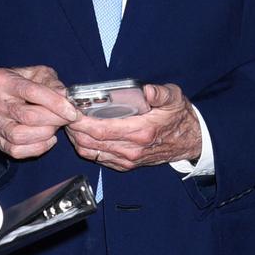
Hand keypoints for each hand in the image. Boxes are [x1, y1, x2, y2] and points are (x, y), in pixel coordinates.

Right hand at [0, 65, 77, 158]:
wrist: (2, 97)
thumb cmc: (24, 84)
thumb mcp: (38, 75)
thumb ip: (52, 83)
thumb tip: (66, 97)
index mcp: (2, 80)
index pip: (32, 92)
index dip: (56, 103)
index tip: (73, 112)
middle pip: (28, 116)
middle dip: (55, 119)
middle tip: (69, 118)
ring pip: (21, 136)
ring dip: (46, 134)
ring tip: (55, 126)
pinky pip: (18, 150)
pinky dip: (38, 147)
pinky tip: (48, 138)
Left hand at [65, 83, 201, 170]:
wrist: (190, 141)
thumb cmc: (179, 117)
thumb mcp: (174, 98)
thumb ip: (160, 93)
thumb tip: (148, 90)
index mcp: (140, 132)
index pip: (100, 129)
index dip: (80, 121)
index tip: (69, 109)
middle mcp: (131, 149)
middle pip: (89, 142)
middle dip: (72, 129)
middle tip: (64, 113)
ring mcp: (127, 160)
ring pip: (90, 152)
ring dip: (76, 139)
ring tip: (71, 122)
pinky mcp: (126, 165)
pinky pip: (98, 159)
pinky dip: (86, 148)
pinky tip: (82, 134)